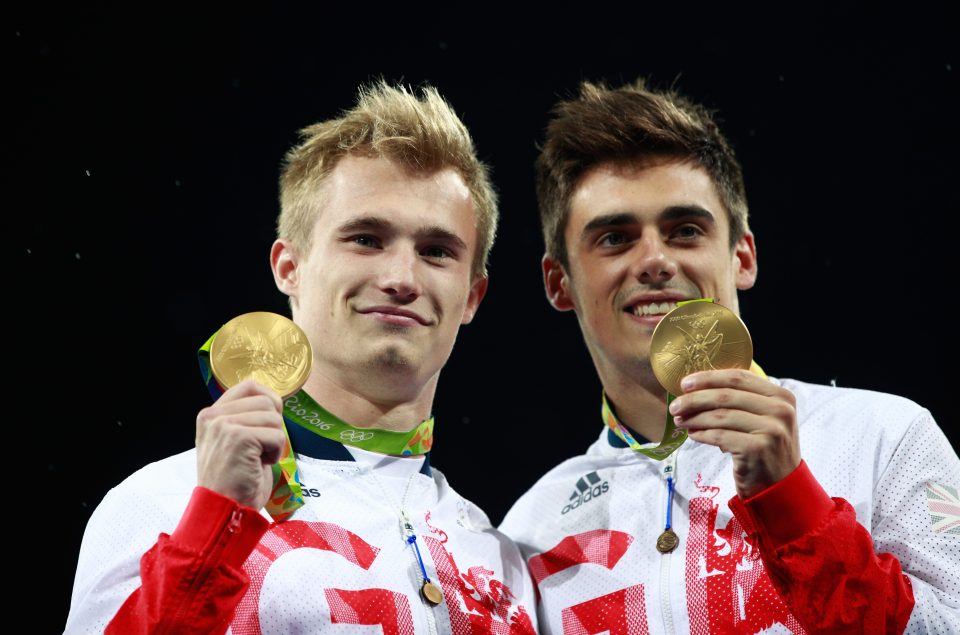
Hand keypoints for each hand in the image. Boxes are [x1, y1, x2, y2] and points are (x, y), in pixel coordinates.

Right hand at [195, 379, 285, 509]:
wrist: (224, 511)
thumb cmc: (234, 481)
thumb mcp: (231, 442)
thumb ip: (244, 419)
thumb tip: (274, 400)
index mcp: (210, 415)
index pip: (249, 386)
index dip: (268, 402)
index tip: (267, 425)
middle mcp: (213, 416)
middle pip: (266, 400)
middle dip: (273, 426)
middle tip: (260, 450)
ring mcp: (224, 425)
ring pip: (274, 417)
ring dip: (275, 441)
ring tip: (258, 459)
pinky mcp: (238, 437)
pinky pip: (276, 435)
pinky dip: (276, 452)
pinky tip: (260, 465)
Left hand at [669, 369, 799, 499]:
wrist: (781, 487)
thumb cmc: (765, 448)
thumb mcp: (764, 418)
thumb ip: (742, 399)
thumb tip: (698, 386)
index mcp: (781, 396)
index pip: (738, 377)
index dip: (708, 378)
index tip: (684, 383)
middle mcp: (780, 410)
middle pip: (726, 395)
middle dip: (694, 399)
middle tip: (674, 405)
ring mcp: (770, 430)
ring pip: (720, 416)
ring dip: (694, 418)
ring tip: (679, 421)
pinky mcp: (757, 449)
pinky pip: (719, 436)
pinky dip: (702, 434)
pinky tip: (692, 434)